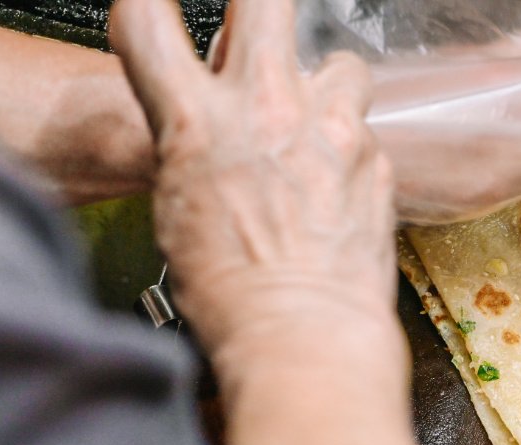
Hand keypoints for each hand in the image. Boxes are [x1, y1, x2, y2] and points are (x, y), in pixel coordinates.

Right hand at [109, 0, 395, 354]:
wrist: (307, 334)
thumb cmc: (237, 295)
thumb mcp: (179, 213)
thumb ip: (194, 149)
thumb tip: (209, 131)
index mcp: (197, 122)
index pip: (146, 21)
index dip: (145, 8)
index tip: (157, 14)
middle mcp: (268, 109)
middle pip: (264, 1)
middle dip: (258, 9)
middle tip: (258, 34)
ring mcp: (331, 130)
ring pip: (341, 62)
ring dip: (327, 84)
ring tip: (318, 123)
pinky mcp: (375, 160)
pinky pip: (364, 131)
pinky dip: (350, 148)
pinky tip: (339, 184)